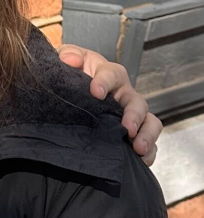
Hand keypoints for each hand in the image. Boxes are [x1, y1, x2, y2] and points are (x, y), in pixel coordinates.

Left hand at [59, 43, 161, 165]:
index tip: (96, 93)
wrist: (68, 95)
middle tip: (126, 129)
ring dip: (147, 135)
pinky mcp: (132, 133)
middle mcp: (124, 95)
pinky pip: (148, 143)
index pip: (112, 74)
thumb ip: (67, 55)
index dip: (105, 82)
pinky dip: (148, 153)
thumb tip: (69, 60)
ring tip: (138, 148)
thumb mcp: (67, 61)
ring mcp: (130, 115)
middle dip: (134, 116)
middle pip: (137, 103)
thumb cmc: (72, 75)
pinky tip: (140, 161)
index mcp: (109, 75)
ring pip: (149, 122)